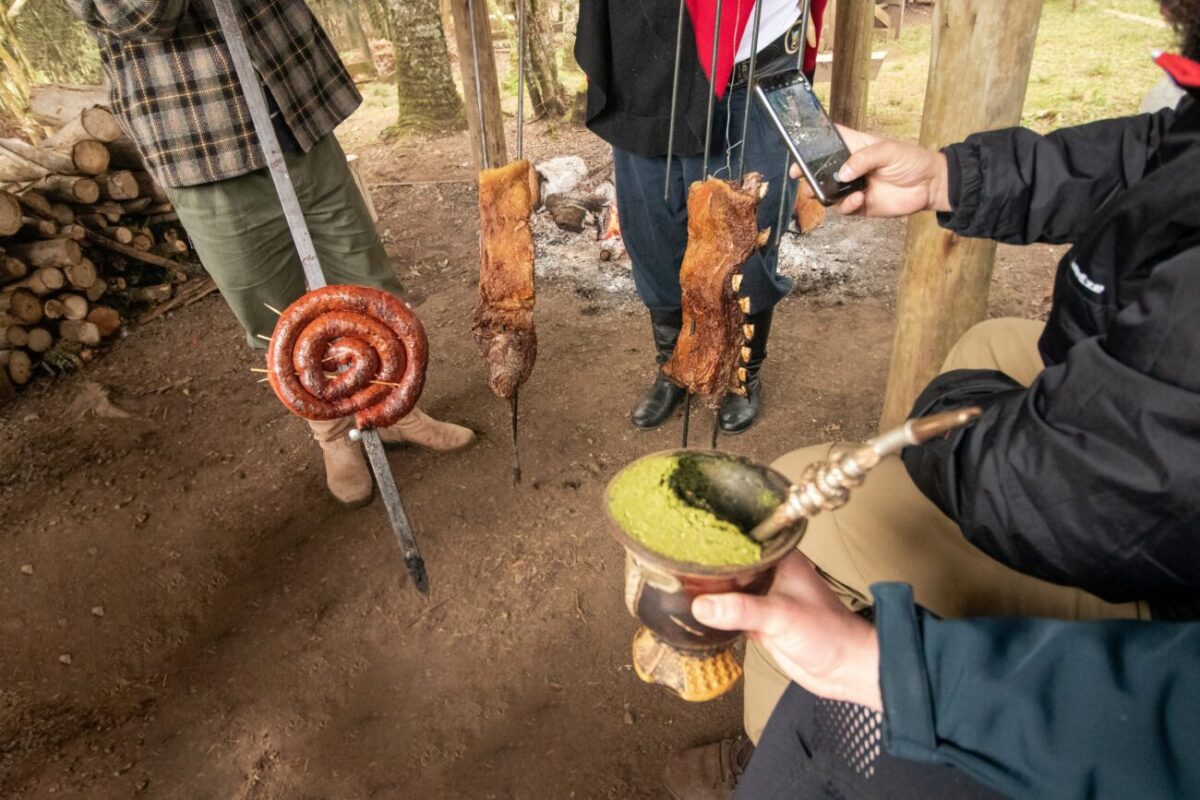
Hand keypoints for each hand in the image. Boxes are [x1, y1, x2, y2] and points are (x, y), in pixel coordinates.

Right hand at [692, 553, 881, 709]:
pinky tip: (694, 613)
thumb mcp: (782, 616)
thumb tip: (702, 605)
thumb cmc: (830, 633)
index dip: (714, 538)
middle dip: (705, 565)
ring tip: (675, 583)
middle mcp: (770, 574)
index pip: (740, 540)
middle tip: (671, 562)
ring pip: (729, 590)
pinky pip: (730, 614)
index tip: (685, 536)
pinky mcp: (760, 623)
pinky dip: (715, 615)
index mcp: (780, 559)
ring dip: (709, 591)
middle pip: (730, 564)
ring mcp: (764, 599)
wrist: (845, 670)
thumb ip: (742, 610)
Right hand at [790, 126, 950, 217]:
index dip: (813, 141)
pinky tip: (858, 198)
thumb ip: (863, 159)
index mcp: (855, 146)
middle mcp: (850, 167)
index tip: (798, 145)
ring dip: (823, 192)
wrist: (930, 185)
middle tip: (799, 174)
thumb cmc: (911, 160)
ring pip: (828, 191)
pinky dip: (846, 205)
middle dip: (807, 172)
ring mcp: (854, 187)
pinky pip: (844, 208)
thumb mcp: (887, 150)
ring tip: (826, 190)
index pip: (829, 140)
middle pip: (821, 169)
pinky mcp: (860, 205)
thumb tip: (842, 172)